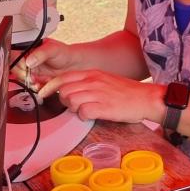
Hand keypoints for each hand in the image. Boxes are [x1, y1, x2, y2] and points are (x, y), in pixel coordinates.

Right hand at [11, 38, 82, 88]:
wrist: (73, 65)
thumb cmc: (64, 53)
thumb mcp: (52, 49)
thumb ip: (40, 54)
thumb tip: (29, 61)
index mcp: (29, 49)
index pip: (14, 56)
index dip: (17, 63)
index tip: (25, 67)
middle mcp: (28, 60)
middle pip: (15, 69)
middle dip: (22, 75)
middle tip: (31, 77)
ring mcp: (31, 70)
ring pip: (21, 78)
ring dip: (28, 82)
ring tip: (36, 82)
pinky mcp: (36, 79)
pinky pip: (29, 85)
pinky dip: (34, 87)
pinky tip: (40, 85)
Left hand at [37, 70, 164, 123]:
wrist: (146, 98)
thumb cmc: (126, 92)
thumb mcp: (105, 80)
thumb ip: (87, 83)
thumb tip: (68, 90)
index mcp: (92, 74)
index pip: (63, 77)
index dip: (49, 87)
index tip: (43, 94)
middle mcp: (93, 81)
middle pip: (64, 91)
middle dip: (64, 101)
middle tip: (75, 106)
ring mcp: (98, 94)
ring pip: (71, 101)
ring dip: (74, 109)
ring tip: (86, 110)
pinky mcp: (104, 107)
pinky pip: (82, 112)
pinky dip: (84, 116)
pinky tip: (92, 115)